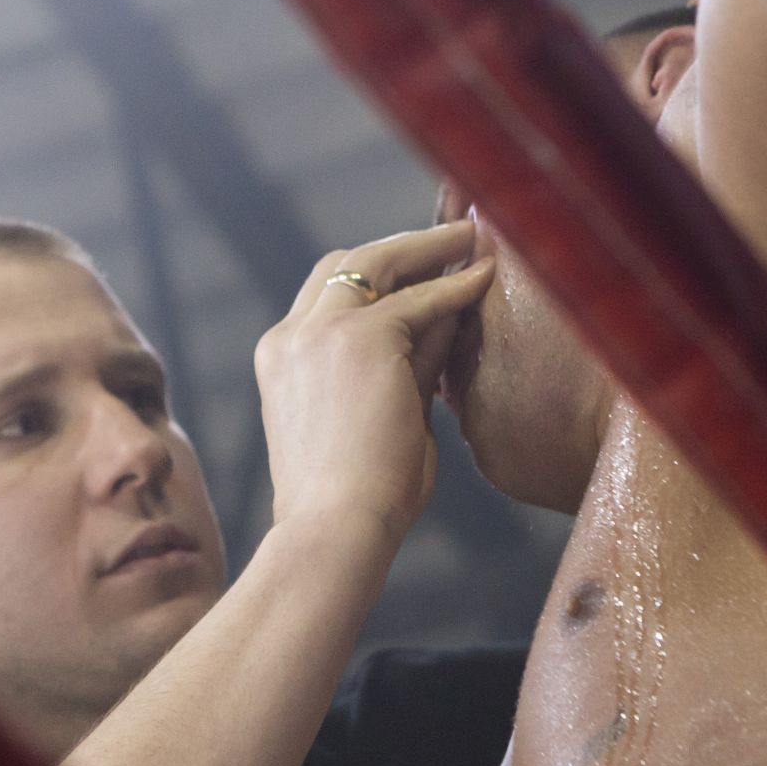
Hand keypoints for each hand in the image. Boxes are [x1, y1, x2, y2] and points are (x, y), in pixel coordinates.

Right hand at [255, 217, 493, 547]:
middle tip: (452, 236)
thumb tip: (445, 320)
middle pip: (346, 262)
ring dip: (428, 246)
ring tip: (472, 236)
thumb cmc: (357, 498)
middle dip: (401, 244)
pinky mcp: (361, 338)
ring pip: (377, 262)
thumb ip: (403, 367)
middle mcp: (290, 337)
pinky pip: (418, 300)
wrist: (335, 529)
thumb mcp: (376, 417)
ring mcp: (320, 333)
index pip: (328, 293)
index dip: (377, 275)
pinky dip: (454, 286)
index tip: (419, 268)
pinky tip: (485, 277)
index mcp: (281, 359)